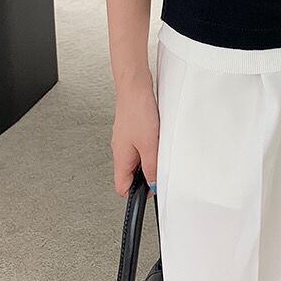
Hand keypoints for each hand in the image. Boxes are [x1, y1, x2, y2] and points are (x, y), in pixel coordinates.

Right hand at [111, 75, 159, 197]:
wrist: (134, 86)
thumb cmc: (137, 111)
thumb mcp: (149, 145)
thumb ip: (151, 167)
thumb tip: (153, 185)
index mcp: (121, 158)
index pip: (122, 187)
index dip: (136, 194)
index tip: (151, 190)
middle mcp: (120, 149)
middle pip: (130, 174)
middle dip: (146, 175)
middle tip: (159, 167)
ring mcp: (125, 138)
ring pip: (137, 158)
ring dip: (149, 158)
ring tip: (159, 148)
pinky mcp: (132, 128)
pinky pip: (140, 144)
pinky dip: (149, 145)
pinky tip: (157, 137)